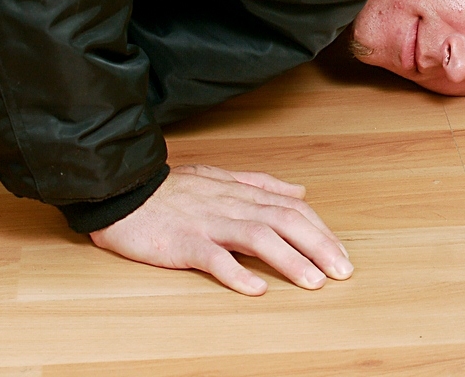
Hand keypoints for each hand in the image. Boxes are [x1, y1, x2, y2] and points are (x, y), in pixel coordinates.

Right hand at [89, 164, 352, 294]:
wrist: (123, 190)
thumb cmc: (171, 189)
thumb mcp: (221, 177)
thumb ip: (262, 184)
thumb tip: (299, 190)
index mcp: (241, 192)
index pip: (292, 209)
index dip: (321, 231)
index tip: (341, 254)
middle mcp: (231, 205)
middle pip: (285, 222)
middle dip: (318, 247)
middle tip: (342, 272)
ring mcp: (207, 223)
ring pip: (258, 237)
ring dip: (290, 260)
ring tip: (314, 282)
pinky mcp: (183, 242)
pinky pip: (213, 258)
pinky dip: (236, 273)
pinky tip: (257, 288)